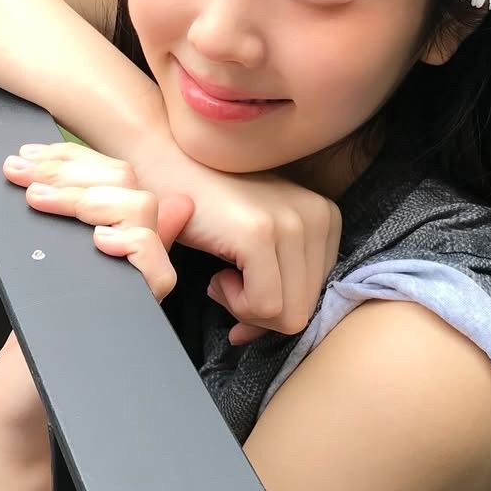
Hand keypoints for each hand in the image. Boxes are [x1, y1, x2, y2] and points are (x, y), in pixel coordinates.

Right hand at [3, 142, 340, 343]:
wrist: (164, 162)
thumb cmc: (206, 205)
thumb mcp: (261, 237)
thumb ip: (282, 278)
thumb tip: (276, 328)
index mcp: (326, 218)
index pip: (319, 298)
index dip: (277, 310)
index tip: (243, 301)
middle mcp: (320, 217)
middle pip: (306, 311)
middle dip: (261, 314)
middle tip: (227, 284)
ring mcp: (293, 223)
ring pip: (288, 316)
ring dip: (246, 308)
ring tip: (223, 275)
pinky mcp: (261, 233)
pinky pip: (264, 306)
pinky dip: (234, 303)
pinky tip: (217, 274)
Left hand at [4, 143, 193, 302]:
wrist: (23, 374)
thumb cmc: (35, 316)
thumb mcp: (45, 254)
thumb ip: (67, 214)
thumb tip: (61, 165)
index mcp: (117, 228)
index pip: (114, 172)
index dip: (71, 157)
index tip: (27, 156)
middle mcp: (137, 247)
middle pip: (128, 183)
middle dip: (69, 171)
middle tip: (21, 176)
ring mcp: (142, 274)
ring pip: (140, 209)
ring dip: (85, 197)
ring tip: (38, 200)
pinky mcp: (143, 304)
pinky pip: (156, 263)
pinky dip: (130, 242)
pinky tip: (97, 241)